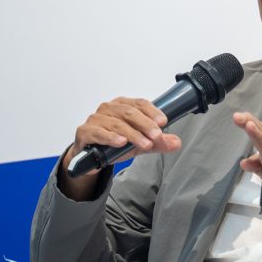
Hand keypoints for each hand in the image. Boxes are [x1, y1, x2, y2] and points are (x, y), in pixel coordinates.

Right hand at [58, 98, 181, 199]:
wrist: (91, 158)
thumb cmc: (114, 144)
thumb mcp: (140, 143)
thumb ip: (158, 143)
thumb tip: (176, 142)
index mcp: (123, 105)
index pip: (140, 103)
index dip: (152, 112)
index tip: (164, 122)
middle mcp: (108, 108)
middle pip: (129, 112)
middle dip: (145, 124)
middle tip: (157, 136)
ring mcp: (95, 119)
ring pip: (116, 123)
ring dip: (132, 134)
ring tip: (144, 144)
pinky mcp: (85, 132)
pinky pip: (97, 132)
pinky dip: (110, 137)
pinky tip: (120, 142)